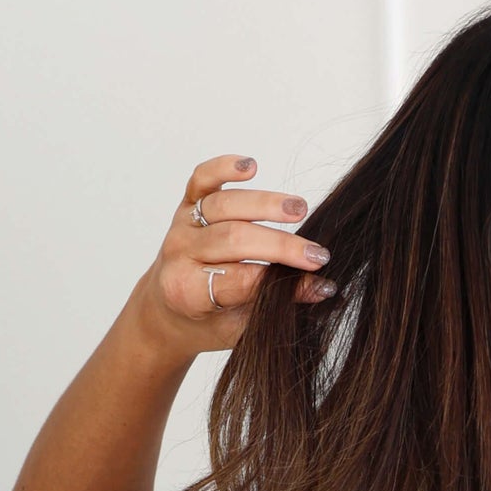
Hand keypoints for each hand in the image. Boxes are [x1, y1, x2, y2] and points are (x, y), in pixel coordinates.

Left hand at [140, 153, 334, 353]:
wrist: (169, 308)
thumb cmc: (208, 320)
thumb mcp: (241, 324)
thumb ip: (275, 302)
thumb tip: (322, 287)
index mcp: (188, 292)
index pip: (242, 280)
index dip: (283, 281)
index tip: (319, 282)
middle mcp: (181, 254)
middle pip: (235, 239)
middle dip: (281, 245)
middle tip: (317, 254)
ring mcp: (182, 225)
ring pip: (225, 207)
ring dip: (265, 205)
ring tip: (300, 209)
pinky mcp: (186, 203)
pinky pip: (202, 179)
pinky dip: (223, 168)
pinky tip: (251, 166)